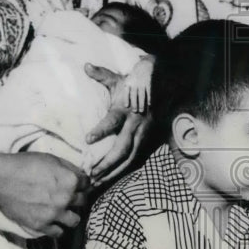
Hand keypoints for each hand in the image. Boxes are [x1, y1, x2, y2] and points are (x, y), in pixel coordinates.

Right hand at [0, 152, 89, 237]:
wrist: (0, 179)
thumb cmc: (24, 165)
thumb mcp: (51, 159)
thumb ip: (69, 168)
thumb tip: (80, 175)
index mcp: (70, 180)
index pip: (87, 184)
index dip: (82, 183)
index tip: (77, 185)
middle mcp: (66, 199)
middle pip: (83, 201)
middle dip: (77, 198)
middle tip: (69, 197)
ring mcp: (54, 214)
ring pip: (75, 220)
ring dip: (71, 216)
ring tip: (64, 213)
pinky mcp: (41, 225)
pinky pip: (58, 233)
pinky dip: (57, 228)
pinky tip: (53, 222)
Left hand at [84, 62, 152, 184]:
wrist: (163, 87)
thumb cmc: (135, 84)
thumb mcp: (119, 79)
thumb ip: (102, 75)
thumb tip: (85, 66)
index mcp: (127, 109)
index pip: (113, 121)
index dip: (101, 130)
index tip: (87, 139)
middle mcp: (136, 124)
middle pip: (122, 148)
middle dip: (106, 163)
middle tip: (90, 174)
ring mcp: (143, 134)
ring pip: (129, 158)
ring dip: (113, 171)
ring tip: (97, 182)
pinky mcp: (146, 141)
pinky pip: (134, 159)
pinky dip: (122, 170)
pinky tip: (111, 179)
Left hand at [119, 59, 153, 112]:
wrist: (144, 65)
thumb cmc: (135, 75)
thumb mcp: (128, 79)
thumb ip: (126, 88)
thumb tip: (124, 99)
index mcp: (129, 82)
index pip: (127, 92)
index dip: (126, 99)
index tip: (126, 106)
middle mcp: (135, 83)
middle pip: (134, 95)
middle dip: (134, 104)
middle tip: (135, 112)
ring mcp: (142, 83)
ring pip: (142, 95)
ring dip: (142, 103)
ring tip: (142, 111)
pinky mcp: (149, 82)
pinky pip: (149, 92)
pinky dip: (149, 98)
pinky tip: (149, 104)